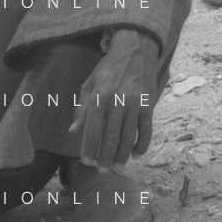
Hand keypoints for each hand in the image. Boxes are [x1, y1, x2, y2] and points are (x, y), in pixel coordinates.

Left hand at [68, 29, 158, 168]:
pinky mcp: (149, 105)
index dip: (89, 149)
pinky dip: (142, 145)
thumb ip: (82, 109)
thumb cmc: (109, 69)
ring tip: (117, 166)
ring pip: (129, 138)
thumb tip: (72, 132)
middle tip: (102, 170)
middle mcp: (118, 101)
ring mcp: (135, 104)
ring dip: (123, 156)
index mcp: (100, 97)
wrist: (135, 50)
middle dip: (105, 158)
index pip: (92, 130)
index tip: (87, 161)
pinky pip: (146, 131)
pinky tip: (136, 154)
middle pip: (111, 139)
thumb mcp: (90, 84)